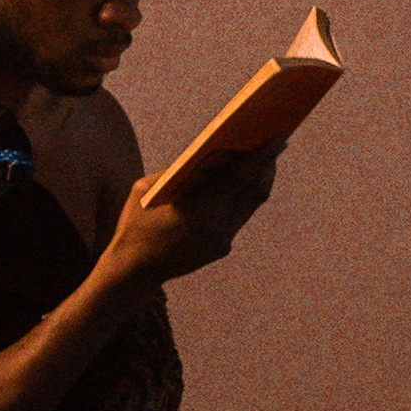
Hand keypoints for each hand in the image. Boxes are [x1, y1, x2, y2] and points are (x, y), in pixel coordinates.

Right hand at [109, 139, 284, 283]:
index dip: (262, 156)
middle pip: (255, 192)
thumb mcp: (148, 189)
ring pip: (250, 206)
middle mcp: (219, 227)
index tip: (278, 140)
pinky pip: (238, 218)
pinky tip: (241, 185)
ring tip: (263, 163)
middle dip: (267, 167)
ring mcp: (223, 240)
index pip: (241, 177)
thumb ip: (178, 170)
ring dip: (258, 183)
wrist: (132, 270)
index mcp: (202, 209)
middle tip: (275, 145)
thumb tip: (206, 154)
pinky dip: (241, 199)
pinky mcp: (221, 248)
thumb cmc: (135, 224)